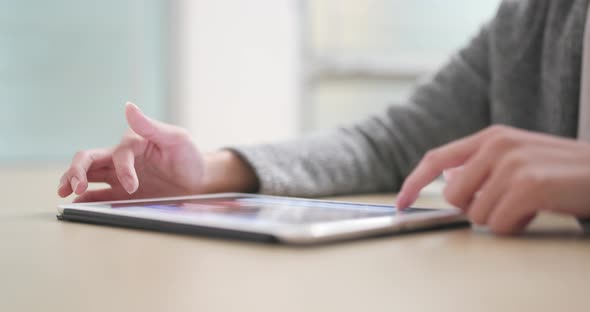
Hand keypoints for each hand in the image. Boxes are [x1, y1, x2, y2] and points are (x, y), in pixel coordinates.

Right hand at [58, 102, 257, 201]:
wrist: (199, 180)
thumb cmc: (189, 156)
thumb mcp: (176, 139)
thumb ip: (151, 126)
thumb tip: (128, 106)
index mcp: (133, 143)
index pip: (118, 155)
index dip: (123, 171)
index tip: (133, 187)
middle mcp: (122, 158)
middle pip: (89, 160)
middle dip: (77, 171)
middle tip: (74, 186)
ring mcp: (120, 177)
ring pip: (88, 176)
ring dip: (73, 182)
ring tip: (64, 193)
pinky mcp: (123, 194)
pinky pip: (100, 196)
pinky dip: (88, 200)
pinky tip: (77, 205)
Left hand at [396, 125, 589, 233]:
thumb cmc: (563, 171)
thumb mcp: (519, 158)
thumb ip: (482, 166)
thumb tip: (450, 180)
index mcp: (491, 137)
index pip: (437, 158)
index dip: (414, 181)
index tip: (401, 202)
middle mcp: (497, 145)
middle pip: (454, 197)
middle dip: (476, 209)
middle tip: (508, 203)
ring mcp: (511, 163)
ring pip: (476, 215)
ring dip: (501, 218)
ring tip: (529, 204)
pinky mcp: (527, 185)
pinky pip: (500, 224)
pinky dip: (516, 226)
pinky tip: (537, 211)